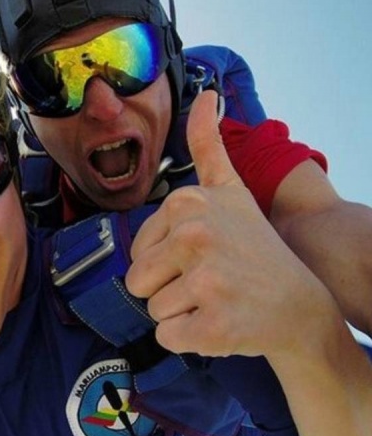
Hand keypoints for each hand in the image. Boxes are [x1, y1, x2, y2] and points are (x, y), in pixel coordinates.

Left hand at [125, 92, 334, 357]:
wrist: (299, 306)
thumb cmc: (255, 250)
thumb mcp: (232, 192)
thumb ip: (208, 147)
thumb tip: (205, 96)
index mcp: (187, 203)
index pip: (137, 252)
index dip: (166, 262)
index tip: (205, 257)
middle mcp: (195, 236)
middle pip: (137, 282)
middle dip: (168, 289)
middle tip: (210, 282)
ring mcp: (206, 281)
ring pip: (152, 311)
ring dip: (181, 314)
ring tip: (217, 300)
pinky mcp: (213, 325)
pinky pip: (166, 338)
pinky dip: (190, 339)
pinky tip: (221, 323)